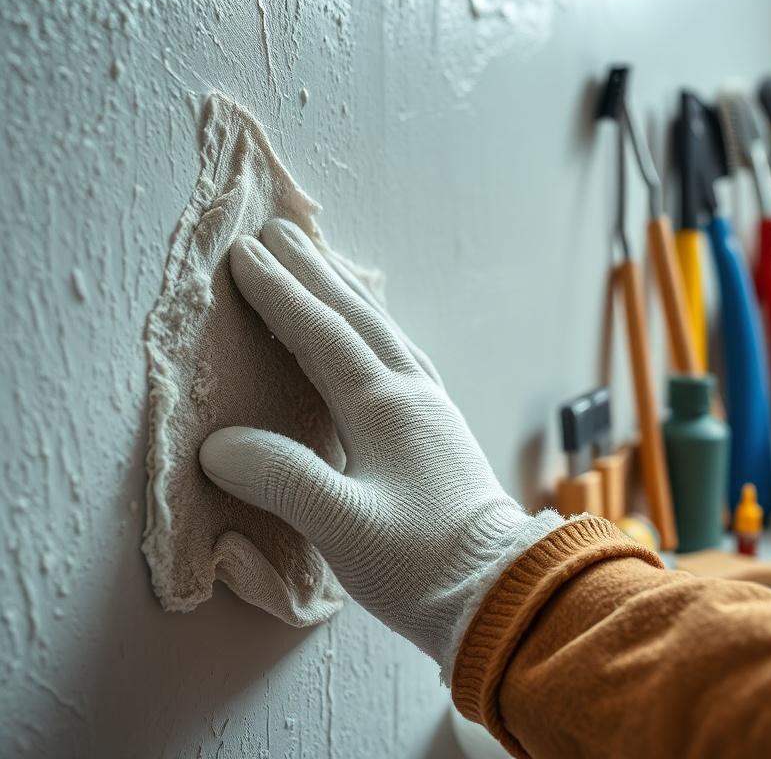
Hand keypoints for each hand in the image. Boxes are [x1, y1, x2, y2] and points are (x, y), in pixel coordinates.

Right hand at [199, 219, 561, 678]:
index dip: (280, 294)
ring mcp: (432, 408)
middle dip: (314, 273)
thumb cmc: (420, 565)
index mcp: (384, 408)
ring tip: (325, 263)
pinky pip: (403, 354)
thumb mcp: (341, 527)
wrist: (498, 590)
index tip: (245, 255)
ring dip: (349, 293)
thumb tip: (220, 444)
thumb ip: (282, 478)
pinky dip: (379, 327)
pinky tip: (378, 334)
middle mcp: (411, 394)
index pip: (320, 336)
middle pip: (356, 318)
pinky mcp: (442, 428)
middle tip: (279, 232)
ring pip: (384, 331)